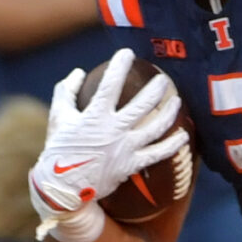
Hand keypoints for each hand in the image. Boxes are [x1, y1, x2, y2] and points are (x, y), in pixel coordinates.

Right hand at [29, 49, 187, 240]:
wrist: (62, 188)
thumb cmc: (58, 150)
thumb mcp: (57, 117)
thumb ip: (66, 91)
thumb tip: (77, 71)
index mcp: (94, 116)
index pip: (110, 84)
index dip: (120, 66)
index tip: (127, 53)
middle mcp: (113, 130)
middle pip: (142, 105)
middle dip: (155, 88)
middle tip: (163, 78)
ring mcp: (125, 148)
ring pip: (155, 127)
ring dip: (169, 113)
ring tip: (177, 100)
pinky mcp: (131, 165)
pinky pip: (157, 154)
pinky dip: (172, 145)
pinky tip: (183, 135)